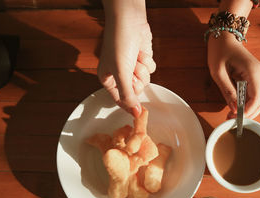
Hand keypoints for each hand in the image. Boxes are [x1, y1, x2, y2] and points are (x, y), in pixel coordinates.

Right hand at [98, 1, 155, 116]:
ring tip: (134, 57)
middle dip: (136, 79)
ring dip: (142, 69)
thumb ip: (127, 94)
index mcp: (108, 80)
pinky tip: (140, 52)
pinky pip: (151, 70)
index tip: (139, 114)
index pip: (120, 100)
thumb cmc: (119, 43)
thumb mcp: (121, 72)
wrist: (129, 20)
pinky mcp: (143, 61)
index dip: (130, 106)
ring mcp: (132, 68)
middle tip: (131, 69)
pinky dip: (147, 61)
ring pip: (145, 81)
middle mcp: (120, 75)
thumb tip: (135, 112)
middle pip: (135, 91)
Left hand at [207, 32, 259, 118]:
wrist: (224, 35)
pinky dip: (247, 103)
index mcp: (253, 71)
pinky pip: (255, 94)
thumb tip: (234, 109)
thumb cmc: (219, 50)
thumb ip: (227, 91)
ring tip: (232, 114)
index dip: (248, 111)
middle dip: (249, 113)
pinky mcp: (256, 76)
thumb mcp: (218, 72)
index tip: (236, 118)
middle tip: (233, 120)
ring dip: (248, 109)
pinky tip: (236, 106)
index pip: (257, 97)